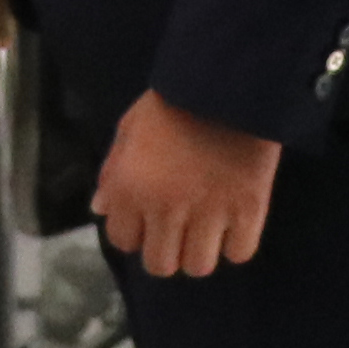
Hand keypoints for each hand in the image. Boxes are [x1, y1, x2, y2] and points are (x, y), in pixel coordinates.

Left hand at [91, 91, 280, 278]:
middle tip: (179, 230)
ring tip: (207, 229)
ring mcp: (208, 212)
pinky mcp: (247, 210)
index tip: (149, 220)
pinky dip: (236, 243)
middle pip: (160, 265)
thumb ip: (112, 172)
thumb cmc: (173, 100)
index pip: (123, 241)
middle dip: (167, 251)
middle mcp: (165, 208)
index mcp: (130, 188)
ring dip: (200, 251)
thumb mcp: (130, 127)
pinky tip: (233, 224)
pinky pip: (239, 253)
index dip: (136, 233)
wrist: (229, 81)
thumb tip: (100, 209)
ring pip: (198, 266)